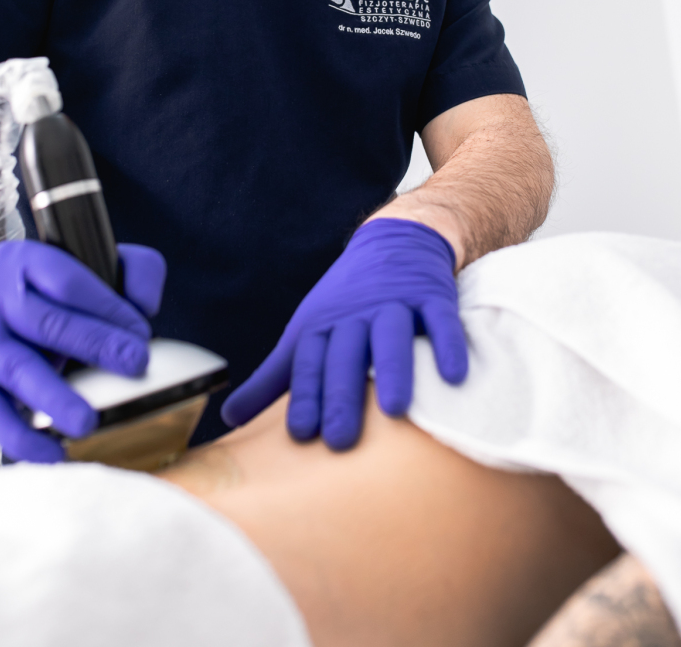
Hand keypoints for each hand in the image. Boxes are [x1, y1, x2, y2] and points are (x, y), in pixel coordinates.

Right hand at [0, 240, 165, 462]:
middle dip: (93, 344)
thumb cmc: (41, 286)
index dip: (107, 308)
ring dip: (53, 397)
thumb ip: (132, 273)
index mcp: (28, 261)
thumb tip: (145, 307)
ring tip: (86, 420)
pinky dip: (20, 435)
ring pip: (14, 367)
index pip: (69, 282)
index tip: (140, 333)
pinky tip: (51, 451)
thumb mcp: (89, 259)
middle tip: (132, 364)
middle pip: (46, 322)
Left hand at [222, 218, 467, 449]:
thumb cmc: (346, 301)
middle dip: (342, 395)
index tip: (300, 434)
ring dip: (392, 371)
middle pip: (347, 355)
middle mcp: (356, 314)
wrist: (395, 240)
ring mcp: (396, 304)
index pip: (310, 363)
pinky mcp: (432, 297)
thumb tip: (228, 418)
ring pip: (392, 338)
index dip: (304, 396)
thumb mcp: (306, 332)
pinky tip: (453, 376)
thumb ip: (273, 378)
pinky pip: (441, 322)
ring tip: (394, 410)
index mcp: (323, 325)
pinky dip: (448, 346)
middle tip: (341, 441)